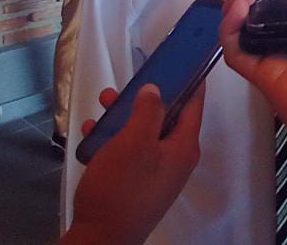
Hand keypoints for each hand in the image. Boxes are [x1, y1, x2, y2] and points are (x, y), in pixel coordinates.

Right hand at [63, 84, 203, 244]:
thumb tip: (156, 90)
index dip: (189, 80)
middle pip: (165, 117)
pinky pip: (128, 152)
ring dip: (123, 117)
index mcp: (183, 148)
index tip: (182, 60)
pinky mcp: (135, 183)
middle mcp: (174, 159)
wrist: (100, 238)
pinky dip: (112, 140)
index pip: (194, 105)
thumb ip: (148, 111)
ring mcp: (154, 173)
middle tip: (123, 87)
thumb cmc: (120, 187)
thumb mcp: (134, 142)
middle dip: (143, 99)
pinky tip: (93, 134)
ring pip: (143, 133)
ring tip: (102, 106)